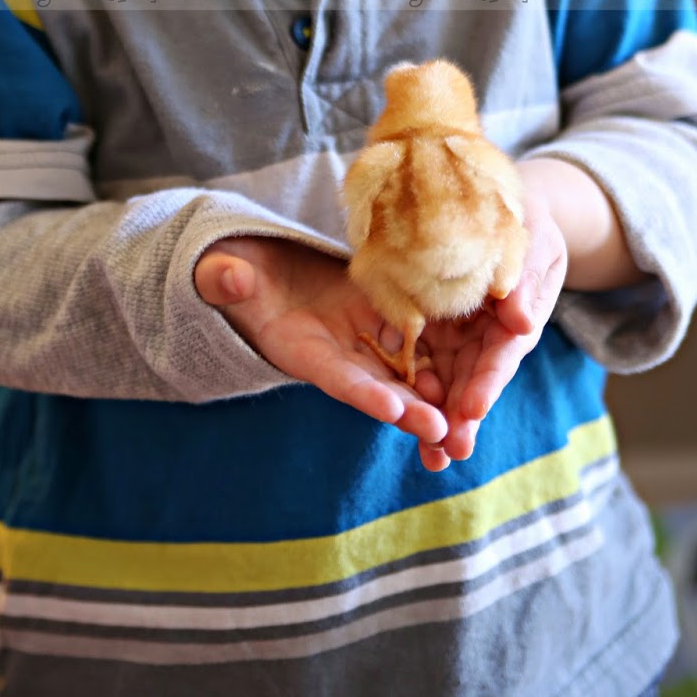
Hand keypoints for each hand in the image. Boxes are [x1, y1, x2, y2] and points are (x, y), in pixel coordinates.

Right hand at [194, 237, 448, 449]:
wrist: (258, 266)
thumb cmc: (234, 273)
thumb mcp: (224, 277)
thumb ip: (225, 281)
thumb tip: (227, 278)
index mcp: (298, 348)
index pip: (333, 375)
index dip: (361, 393)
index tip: (389, 409)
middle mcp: (336, 352)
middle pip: (378, 384)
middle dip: (409, 410)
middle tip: (443, 431)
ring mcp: (360, 334)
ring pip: (403, 366)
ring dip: (433, 390)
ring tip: (466, 412)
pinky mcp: (379, 311)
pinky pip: (413, 331)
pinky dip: (440, 347)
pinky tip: (473, 354)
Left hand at [408, 187, 567, 471]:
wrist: (501, 209)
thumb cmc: (524, 221)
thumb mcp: (532, 240)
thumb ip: (524, 278)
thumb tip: (519, 321)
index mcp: (517, 317)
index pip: (502, 353)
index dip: (488, 382)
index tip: (471, 409)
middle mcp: (489, 335)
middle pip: (477, 380)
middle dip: (464, 418)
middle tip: (449, 452)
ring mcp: (462, 335)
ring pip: (451, 382)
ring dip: (441, 419)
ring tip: (431, 460)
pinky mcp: (436, 328)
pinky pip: (425, 360)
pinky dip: (416, 389)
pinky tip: (399, 417)